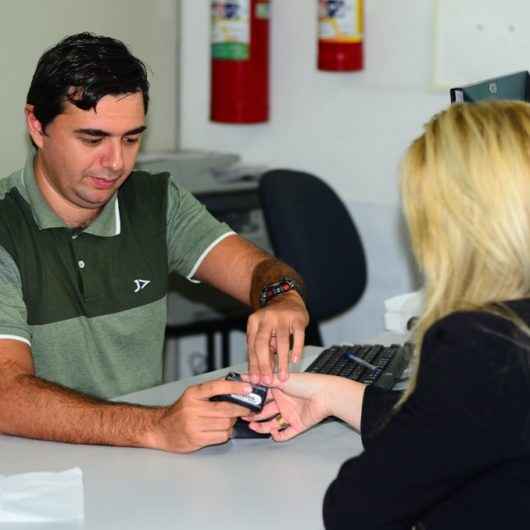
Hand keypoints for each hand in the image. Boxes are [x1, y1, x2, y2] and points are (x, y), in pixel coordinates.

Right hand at [148, 379, 251, 452]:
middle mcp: (192, 408)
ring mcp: (194, 425)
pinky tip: (223, 429)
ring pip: (226, 423)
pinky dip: (226, 433)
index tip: (248, 388)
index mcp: (193, 394)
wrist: (161, 429)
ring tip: (230, 419)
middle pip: (225, 408)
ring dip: (233, 422)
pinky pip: (221, 436)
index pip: (216, 387)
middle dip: (241, 409)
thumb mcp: (194, 394)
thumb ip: (214, 388)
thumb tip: (237, 381)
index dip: (234, 387)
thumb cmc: (181, 410)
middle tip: (248, 408)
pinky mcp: (197, 439)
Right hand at [242, 373, 365, 441]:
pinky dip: (279, 436)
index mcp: (279, 389)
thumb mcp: (281, 379)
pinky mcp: (297, 425)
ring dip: (262, 426)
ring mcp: (290, 414)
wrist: (326, 395)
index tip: (241, 404)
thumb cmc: (306, 383)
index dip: (252, 401)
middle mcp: (283, 402)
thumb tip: (246, 375)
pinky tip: (272, 434)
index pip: (262, 397)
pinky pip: (286, 433)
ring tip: (253, 427)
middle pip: (265, 411)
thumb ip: (263, 379)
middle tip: (243, 417)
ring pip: (272, 423)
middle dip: (254, 415)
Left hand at [246, 291, 308, 384]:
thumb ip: (261, 349)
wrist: (286, 298)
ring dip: (282, 362)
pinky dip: (296, 349)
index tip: (256, 379)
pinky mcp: (297, 318)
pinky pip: (298, 336)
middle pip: (262, 344)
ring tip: (283, 376)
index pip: (252, 346)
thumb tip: (260, 373)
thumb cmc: (273, 320)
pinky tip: (295, 360)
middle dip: (264, 365)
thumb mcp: (262, 331)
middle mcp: (266, 318)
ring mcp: (282, 317)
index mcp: (254, 322)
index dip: (254, 364)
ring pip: (281, 342)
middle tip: (268, 380)